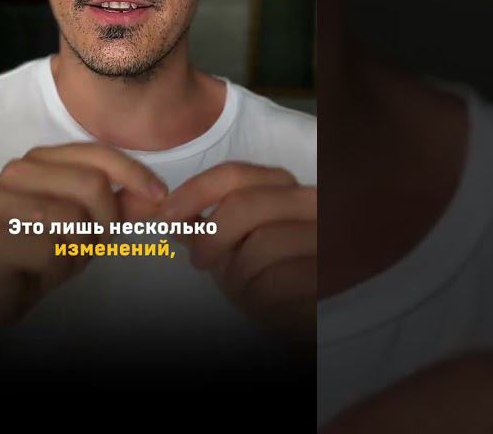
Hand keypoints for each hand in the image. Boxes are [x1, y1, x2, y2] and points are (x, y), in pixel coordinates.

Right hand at [0, 143, 166, 350]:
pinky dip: (57, 269)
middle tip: (91, 244)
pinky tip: (39, 272)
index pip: (96, 153)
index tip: (160, 196)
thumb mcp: (88, 227)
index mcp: (40, 160)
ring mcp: (0, 201)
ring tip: (60, 258)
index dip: (132, 173)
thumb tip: (158, 195)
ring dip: (78, 249)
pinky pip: (51, 251)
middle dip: (105, 221)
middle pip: (90, 184)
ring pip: (72, 219)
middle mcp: (17, 171)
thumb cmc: (42, 253)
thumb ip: (121, 207)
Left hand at [160, 161, 315, 341]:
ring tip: (244, 289)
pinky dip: (260, 295)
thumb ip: (204, 227)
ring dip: (238, 275)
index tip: (167, 215)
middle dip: (211, 236)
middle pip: (244, 204)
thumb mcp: (235, 249)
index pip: (235, 174)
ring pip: (260, 245)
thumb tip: (158, 209)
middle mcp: (312, 203)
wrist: (318, 317)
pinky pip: (279, 279)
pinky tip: (265, 301)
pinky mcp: (333, 271)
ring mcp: (326, 235)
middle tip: (199, 260)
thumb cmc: (273, 280)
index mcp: (286, 189)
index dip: (195, 192)